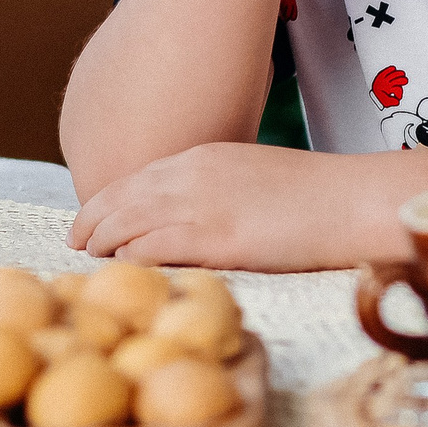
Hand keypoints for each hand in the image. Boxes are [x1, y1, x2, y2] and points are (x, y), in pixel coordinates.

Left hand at [69, 143, 376, 270]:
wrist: (351, 199)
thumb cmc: (317, 196)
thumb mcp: (255, 177)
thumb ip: (219, 189)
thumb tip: (197, 214)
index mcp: (205, 155)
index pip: (138, 175)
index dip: (108, 198)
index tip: (92, 218)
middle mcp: (193, 174)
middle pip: (123, 196)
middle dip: (93, 219)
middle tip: (76, 242)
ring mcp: (201, 204)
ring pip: (129, 221)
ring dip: (104, 241)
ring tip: (90, 260)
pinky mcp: (214, 237)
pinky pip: (154, 248)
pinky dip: (131, 259)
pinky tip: (123, 271)